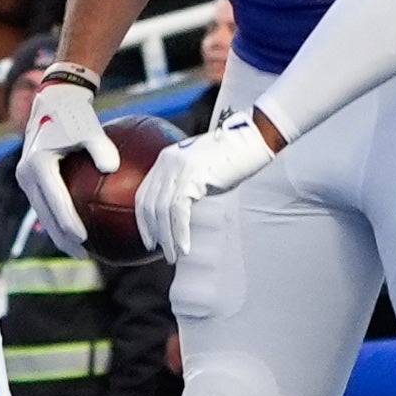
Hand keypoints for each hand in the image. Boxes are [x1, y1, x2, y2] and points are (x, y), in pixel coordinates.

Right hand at [15, 74, 116, 254]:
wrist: (53, 101)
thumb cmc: (75, 114)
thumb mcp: (89, 128)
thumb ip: (101, 147)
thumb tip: (114, 168)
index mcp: (38, 164)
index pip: (55, 201)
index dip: (69, 224)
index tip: (85, 240)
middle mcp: (26, 174)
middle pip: (45, 215)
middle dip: (63, 238)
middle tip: (83, 255)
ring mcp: (26, 178)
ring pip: (43, 213)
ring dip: (59, 233)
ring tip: (80, 251)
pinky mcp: (31, 179)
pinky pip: (45, 205)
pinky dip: (59, 219)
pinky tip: (78, 232)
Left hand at [135, 112, 276, 260]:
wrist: (252, 139)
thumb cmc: (233, 157)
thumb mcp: (202, 170)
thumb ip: (187, 185)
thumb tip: (181, 214)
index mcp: (165, 159)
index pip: (143, 194)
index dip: (143, 220)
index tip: (149, 239)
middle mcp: (167, 162)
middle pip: (149, 204)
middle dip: (153, 232)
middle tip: (162, 252)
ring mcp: (178, 167)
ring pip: (162, 210)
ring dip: (167, 238)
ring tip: (174, 256)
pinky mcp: (192, 174)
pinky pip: (179, 210)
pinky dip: (180, 232)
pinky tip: (185, 246)